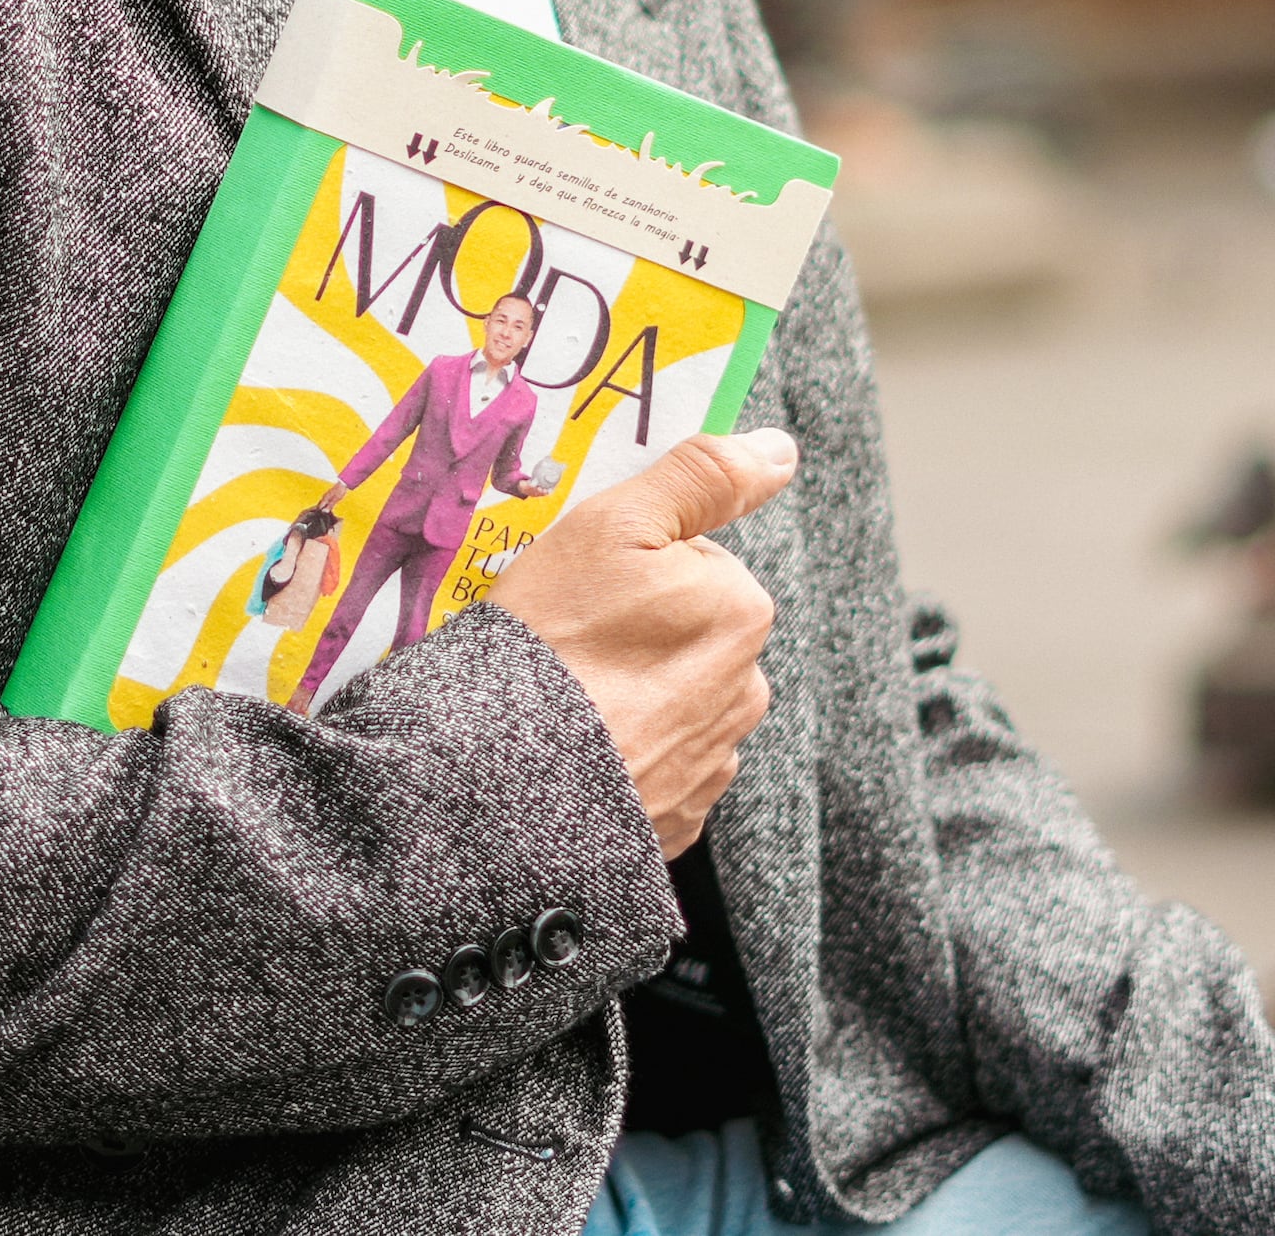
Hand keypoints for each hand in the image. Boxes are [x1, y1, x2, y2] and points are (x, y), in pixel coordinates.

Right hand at [483, 428, 792, 854]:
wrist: (499, 784)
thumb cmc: (553, 642)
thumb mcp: (614, 524)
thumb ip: (702, 477)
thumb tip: (774, 450)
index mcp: (741, 610)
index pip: (696, 563)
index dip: (633, 568)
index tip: (585, 589)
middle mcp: (744, 691)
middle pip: (688, 634)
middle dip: (637, 633)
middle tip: (569, 643)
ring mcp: (710, 765)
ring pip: (671, 703)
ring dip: (628, 699)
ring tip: (564, 702)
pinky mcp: (675, 823)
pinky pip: (651, 770)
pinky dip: (620, 758)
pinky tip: (575, 751)